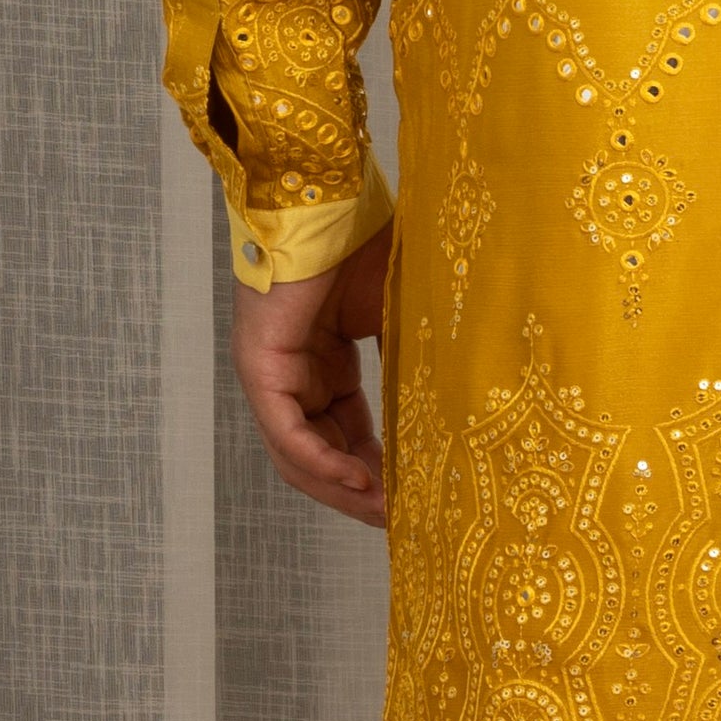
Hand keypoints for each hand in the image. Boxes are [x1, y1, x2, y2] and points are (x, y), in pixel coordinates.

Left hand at [230, 223, 390, 524]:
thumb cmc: (368, 242)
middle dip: (358, 494)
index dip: (377, 472)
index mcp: (322, 365)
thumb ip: (414, 365)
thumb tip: (459, 410)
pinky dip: (322, 461)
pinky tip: (358, 480)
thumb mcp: (402, 319)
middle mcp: (292, 374)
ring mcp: (271, 372)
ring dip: (341, 489)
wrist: (333, 198)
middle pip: (319, 456)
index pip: (343, 436)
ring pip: (298, 455)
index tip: (413, 501)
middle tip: (399, 523)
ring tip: (383, 513)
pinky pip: (288, 432)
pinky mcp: (260, 364)